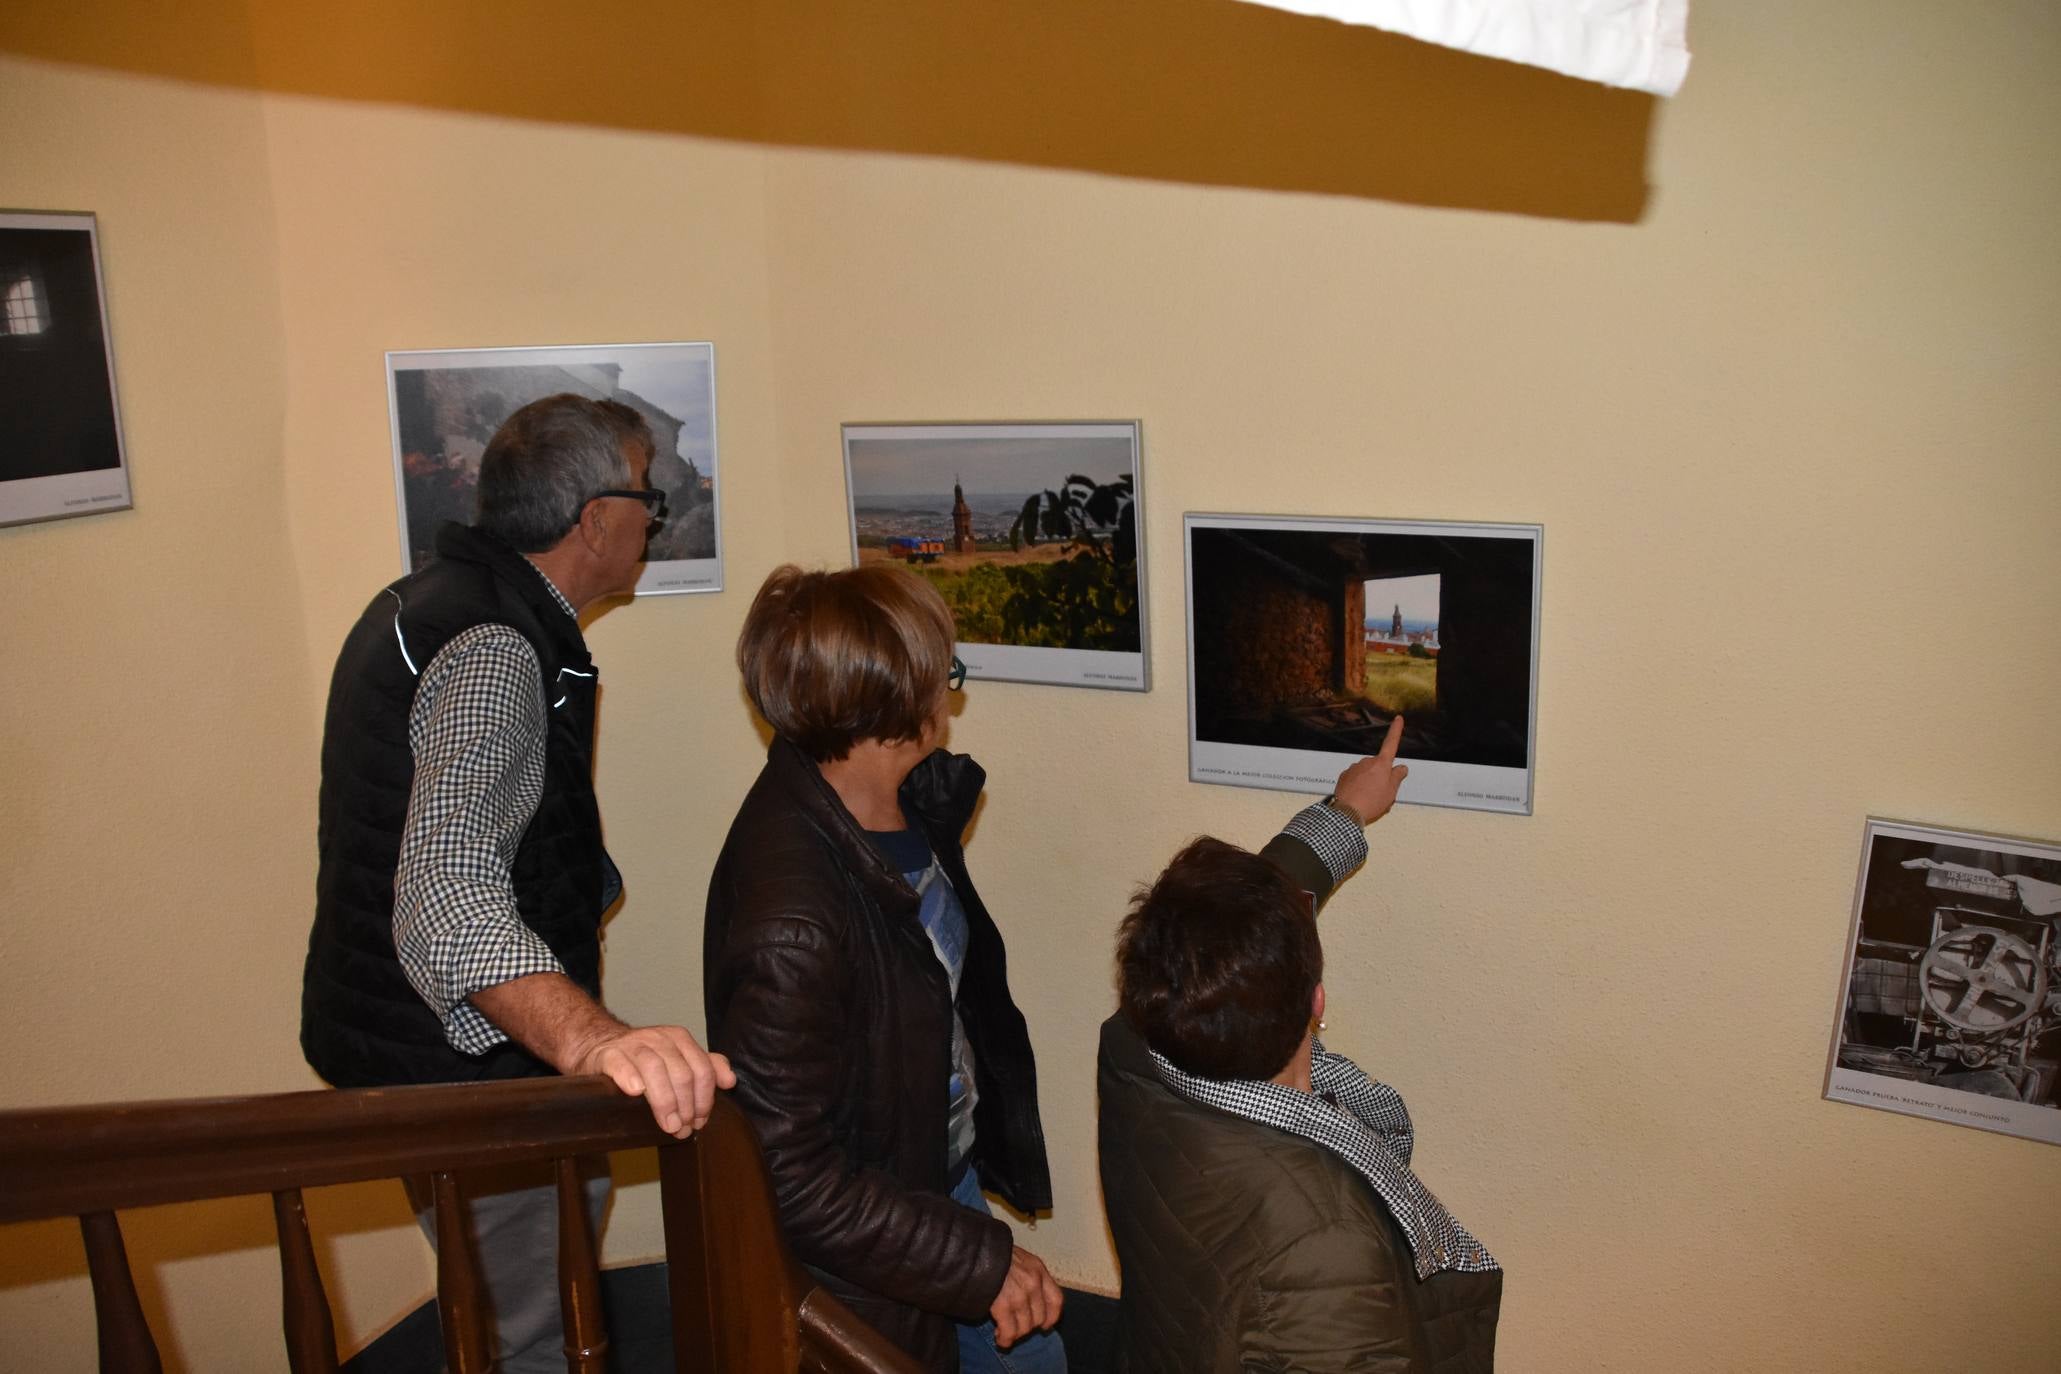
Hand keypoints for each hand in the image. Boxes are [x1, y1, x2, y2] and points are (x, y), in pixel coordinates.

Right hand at [570, 1025, 735, 1137]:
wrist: (600, 1046)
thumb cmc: (643, 1060)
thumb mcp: (678, 1060)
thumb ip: (706, 1068)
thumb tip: (730, 1081)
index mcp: (679, 1039)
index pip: (702, 1070)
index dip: (704, 1099)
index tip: (699, 1121)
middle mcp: (659, 1038)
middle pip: (682, 1073)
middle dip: (686, 1106)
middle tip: (682, 1129)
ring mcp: (633, 1044)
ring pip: (655, 1069)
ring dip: (665, 1101)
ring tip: (668, 1124)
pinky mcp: (608, 1054)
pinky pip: (621, 1064)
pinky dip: (630, 1077)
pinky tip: (636, 1092)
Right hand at [987, 1245, 1063, 1347]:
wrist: (973, 1250)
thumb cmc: (992, 1253)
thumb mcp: (1017, 1257)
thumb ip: (1027, 1275)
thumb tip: (1030, 1300)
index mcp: (1038, 1268)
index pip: (1056, 1299)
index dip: (1051, 1317)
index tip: (1045, 1326)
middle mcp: (1033, 1282)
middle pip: (1039, 1317)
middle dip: (1026, 1327)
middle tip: (1014, 1327)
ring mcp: (1019, 1295)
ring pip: (1025, 1328)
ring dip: (1014, 1334)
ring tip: (1003, 1332)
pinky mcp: (1003, 1305)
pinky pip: (1009, 1332)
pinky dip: (1005, 1340)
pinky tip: (1000, 1339)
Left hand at [1331, 715, 1408, 826]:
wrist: (1347, 811)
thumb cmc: (1370, 802)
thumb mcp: (1391, 792)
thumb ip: (1397, 777)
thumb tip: (1401, 768)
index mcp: (1382, 764)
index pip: (1391, 743)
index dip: (1396, 730)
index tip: (1398, 719)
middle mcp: (1366, 762)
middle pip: (1379, 765)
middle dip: (1381, 776)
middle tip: (1382, 793)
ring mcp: (1354, 768)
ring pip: (1366, 772)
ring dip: (1369, 782)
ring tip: (1369, 799)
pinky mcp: (1344, 776)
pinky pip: (1355, 778)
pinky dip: (1358, 785)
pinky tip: (1358, 797)